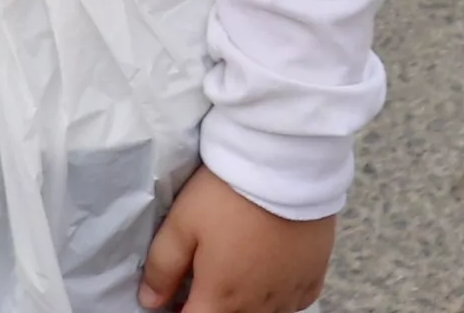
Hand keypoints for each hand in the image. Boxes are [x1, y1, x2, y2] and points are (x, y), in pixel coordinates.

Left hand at [137, 169, 333, 311]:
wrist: (286, 166)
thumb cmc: (227, 194)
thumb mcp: (182, 223)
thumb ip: (163, 266)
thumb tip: (150, 300)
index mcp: (221, 298)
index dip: (180, 311)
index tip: (177, 297)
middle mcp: (257, 306)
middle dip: (213, 306)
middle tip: (205, 277)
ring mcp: (288, 293)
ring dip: (245, 303)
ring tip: (236, 272)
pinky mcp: (313, 277)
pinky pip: (293, 302)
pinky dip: (278, 295)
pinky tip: (270, 273)